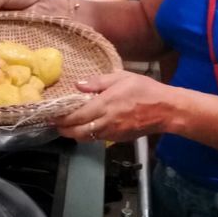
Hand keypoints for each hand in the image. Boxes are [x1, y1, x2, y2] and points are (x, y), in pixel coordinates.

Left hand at [54, 70, 174, 140]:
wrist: (166, 110)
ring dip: (74, 133)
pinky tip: (86, 127)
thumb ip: (98, 82)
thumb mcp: (121, 78)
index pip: (77, 116)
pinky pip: (97, 138)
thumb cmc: (145, 90)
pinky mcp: (118, 139)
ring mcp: (112, 133)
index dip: (61, 119)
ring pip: (86, 138)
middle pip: (77, 132)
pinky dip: (88, 134)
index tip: (51, 117)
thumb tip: (78, 85)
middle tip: (55, 124)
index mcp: (105, 105)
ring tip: (67, 126)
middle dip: (64, 130)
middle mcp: (106, 122)